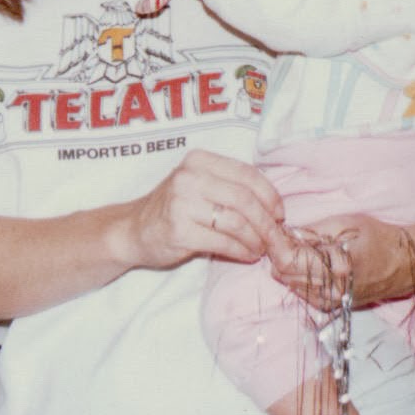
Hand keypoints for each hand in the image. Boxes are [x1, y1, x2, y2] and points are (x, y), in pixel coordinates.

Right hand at [114, 149, 285, 268]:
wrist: (134, 229)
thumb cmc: (176, 207)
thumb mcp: (199, 184)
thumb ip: (230, 186)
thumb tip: (274, 206)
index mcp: (199, 160)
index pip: (247, 174)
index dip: (270, 195)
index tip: (279, 213)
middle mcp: (189, 177)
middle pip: (245, 199)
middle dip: (267, 222)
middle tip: (275, 237)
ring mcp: (182, 204)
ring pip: (237, 222)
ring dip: (256, 239)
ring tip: (260, 248)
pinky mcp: (179, 231)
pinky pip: (223, 242)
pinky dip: (241, 251)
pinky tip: (246, 255)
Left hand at [268, 212, 414, 309]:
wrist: (404, 264)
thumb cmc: (376, 237)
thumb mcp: (343, 224)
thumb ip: (309, 231)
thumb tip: (282, 233)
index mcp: (334, 266)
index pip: (286, 260)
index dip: (274, 243)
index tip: (270, 228)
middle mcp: (331, 290)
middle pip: (282, 273)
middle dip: (277, 252)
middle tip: (283, 235)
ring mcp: (331, 301)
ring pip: (289, 283)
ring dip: (286, 265)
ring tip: (298, 247)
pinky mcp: (331, 307)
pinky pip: (301, 292)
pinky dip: (297, 276)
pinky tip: (308, 262)